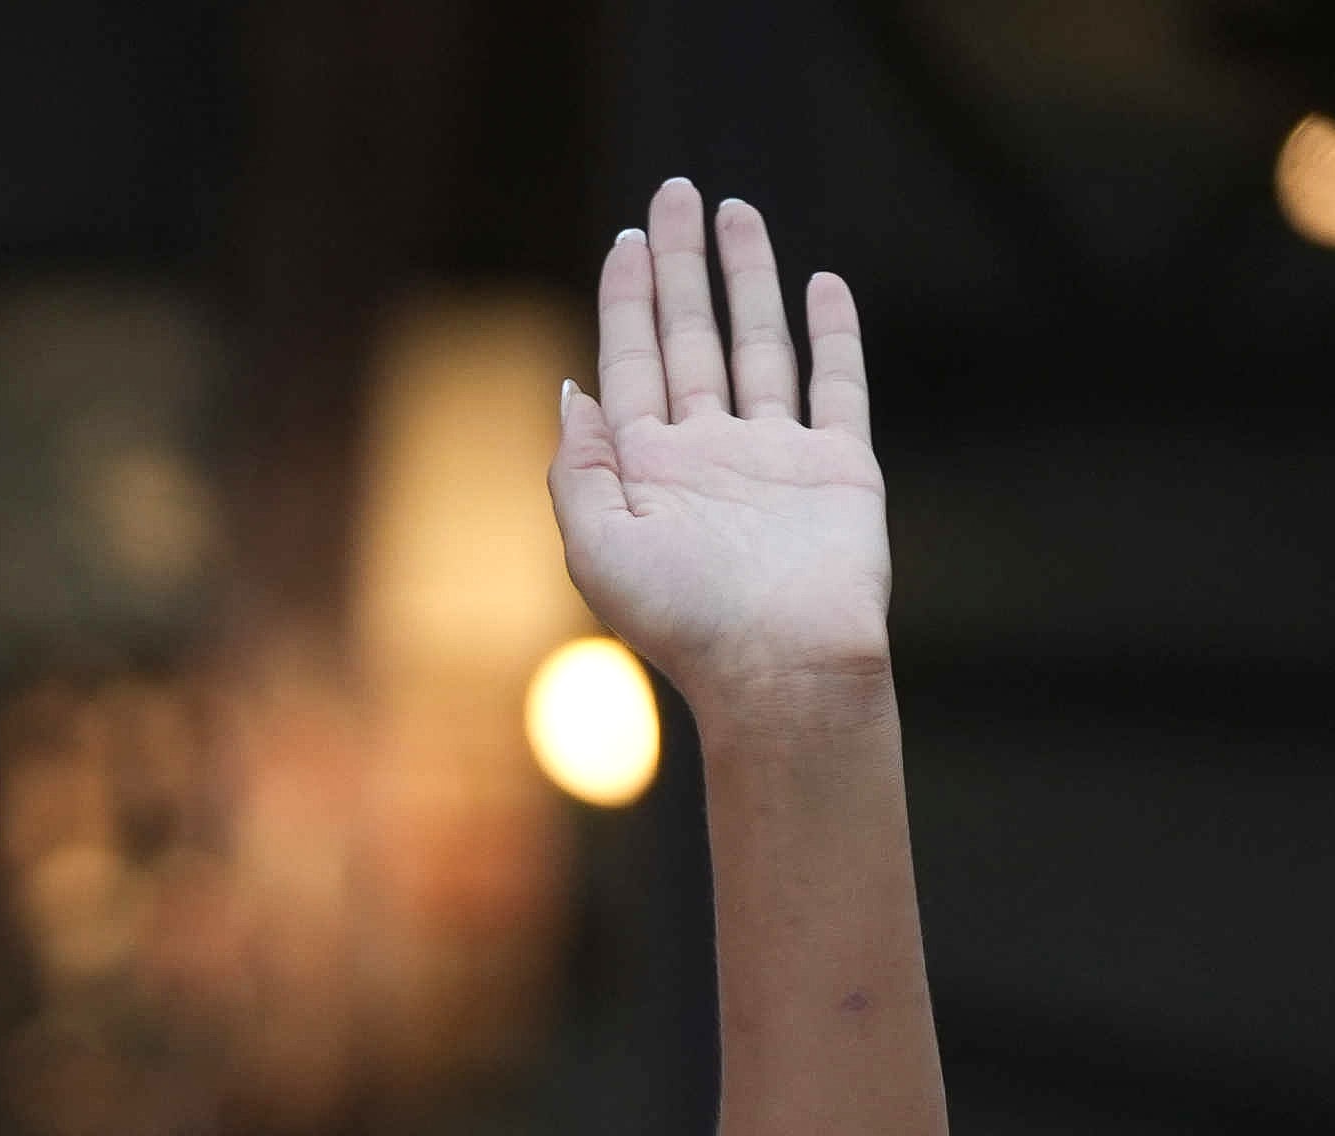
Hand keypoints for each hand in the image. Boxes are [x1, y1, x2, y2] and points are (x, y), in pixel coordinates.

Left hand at [551, 179, 889, 719]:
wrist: (780, 667)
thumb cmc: (683, 624)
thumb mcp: (596, 551)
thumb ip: (577, 468)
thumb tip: (572, 386)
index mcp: (645, 471)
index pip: (629, 362)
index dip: (625, 297)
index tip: (625, 238)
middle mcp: (708, 454)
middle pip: (689, 335)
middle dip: (680, 264)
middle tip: (674, 193)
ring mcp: (774, 456)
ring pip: (758, 344)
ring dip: (747, 278)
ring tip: (736, 212)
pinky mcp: (838, 466)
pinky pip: (836, 384)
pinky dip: (831, 334)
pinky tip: (820, 286)